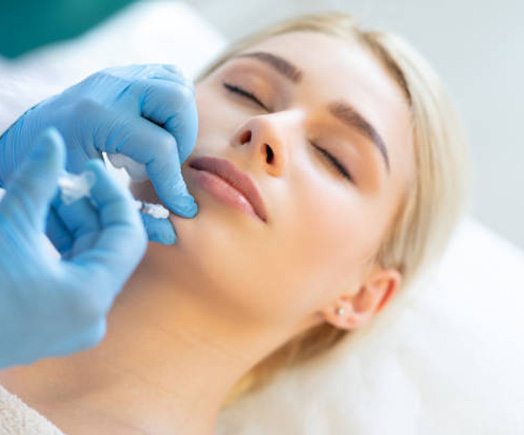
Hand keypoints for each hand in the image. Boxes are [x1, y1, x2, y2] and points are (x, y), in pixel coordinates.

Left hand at [0, 64, 198, 245]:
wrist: (30, 137)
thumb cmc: (52, 170)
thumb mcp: (85, 194)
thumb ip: (127, 214)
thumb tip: (172, 232)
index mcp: (95, 117)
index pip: (158, 147)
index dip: (174, 183)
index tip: (182, 207)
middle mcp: (111, 87)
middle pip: (176, 100)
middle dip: (184, 139)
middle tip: (166, 164)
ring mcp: (120, 76)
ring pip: (178, 85)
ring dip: (182, 121)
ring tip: (161, 147)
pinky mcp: (127, 74)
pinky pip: (170, 77)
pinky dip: (175, 106)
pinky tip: (157, 130)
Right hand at [0, 128, 146, 367]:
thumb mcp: (9, 225)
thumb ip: (38, 179)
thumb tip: (53, 139)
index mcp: (91, 298)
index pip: (129, 236)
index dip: (114, 196)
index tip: (93, 170)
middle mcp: (91, 318)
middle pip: (106, 248)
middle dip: (85, 208)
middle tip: (61, 178)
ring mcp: (73, 326)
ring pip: (86, 262)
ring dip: (68, 225)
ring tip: (42, 195)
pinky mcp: (53, 327)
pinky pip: (69, 278)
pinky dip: (57, 248)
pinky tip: (35, 221)